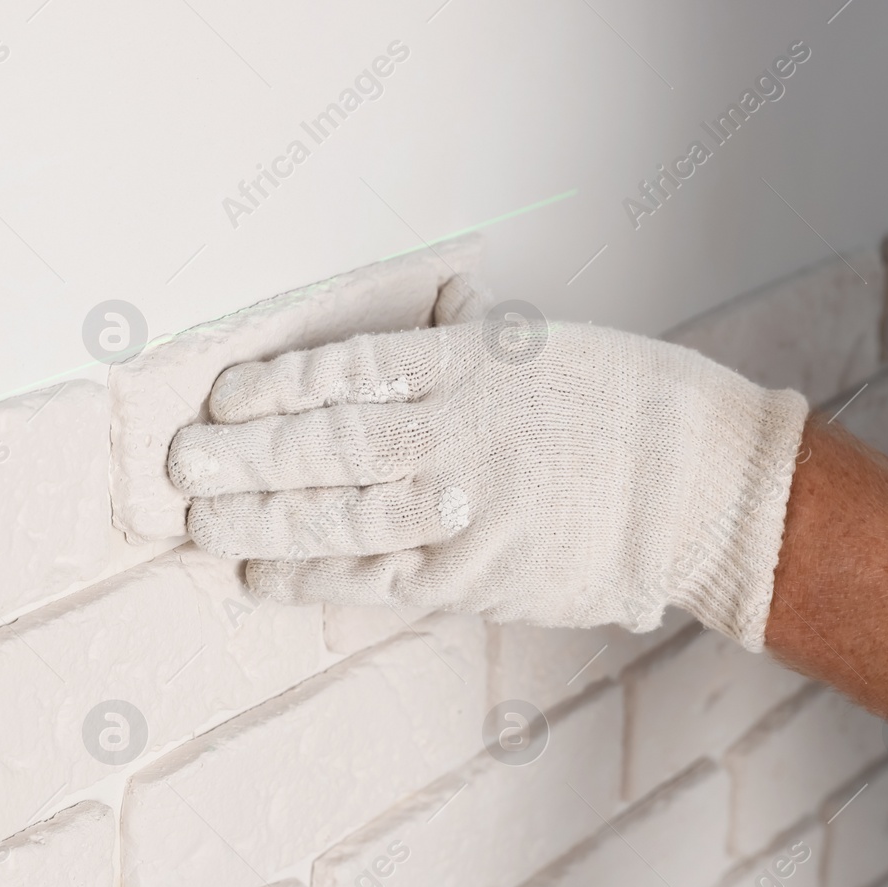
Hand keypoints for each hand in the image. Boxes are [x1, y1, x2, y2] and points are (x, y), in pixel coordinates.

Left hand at [167, 318, 806, 649]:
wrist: (706, 488)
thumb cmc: (631, 407)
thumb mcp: (550, 346)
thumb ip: (480, 340)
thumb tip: (439, 307)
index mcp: (473, 366)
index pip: (352, 370)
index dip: (280, 386)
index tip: (225, 395)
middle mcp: (458, 434)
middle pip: (330, 445)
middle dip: (247, 458)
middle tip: (181, 464)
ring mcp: (464, 510)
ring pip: (341, 513)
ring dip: (261, 519)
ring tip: (201, 519)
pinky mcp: (476, 576)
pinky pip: (376, 577)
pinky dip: (313, 577)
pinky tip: (260, 574)